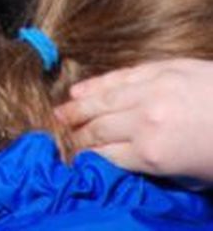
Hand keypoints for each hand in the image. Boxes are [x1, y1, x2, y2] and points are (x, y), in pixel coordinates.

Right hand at [56, 58, 212, 180]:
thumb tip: (126, 164)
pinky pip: (119, 76)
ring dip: (76, 109)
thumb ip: (155, 168)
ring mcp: (150, 90)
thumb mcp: (192, 176)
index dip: (82, 158)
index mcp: (153, 153)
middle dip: (74, 135)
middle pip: (97, 127)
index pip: (103, 156)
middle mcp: (144, 120)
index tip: (66, 161)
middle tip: (55, 139)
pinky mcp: (159, 69)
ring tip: (57, 115)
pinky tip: (79, 91)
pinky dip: (96, 84)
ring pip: (102, 99)